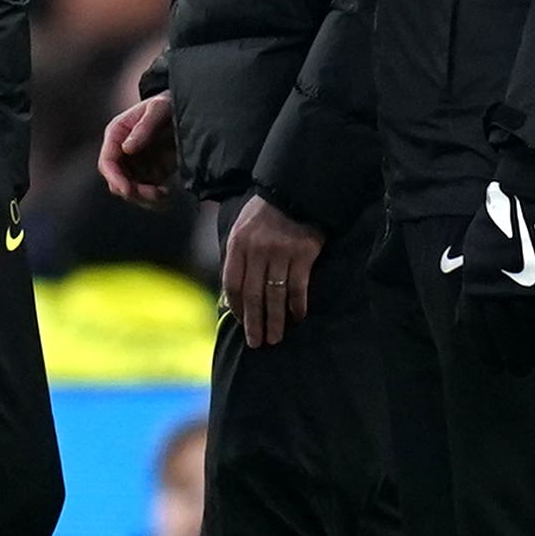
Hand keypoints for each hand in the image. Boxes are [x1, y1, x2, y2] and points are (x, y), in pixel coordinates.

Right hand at [98, 92, 177, 208]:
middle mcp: (122, 151)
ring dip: (144, 199)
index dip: (114, 178)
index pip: (107, 162)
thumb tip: (127, 149)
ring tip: (164, 195)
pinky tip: (166, 195)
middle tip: (155, 194)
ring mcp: (136, 164)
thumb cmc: (169, 103)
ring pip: (130, 191)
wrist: (185, 109)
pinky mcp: (152, 173)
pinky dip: (154, 200)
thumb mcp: (159, 108)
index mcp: (117, 133)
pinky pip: (146, 193)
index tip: (128, 190)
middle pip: (117, 182)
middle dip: (133, 192)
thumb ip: (144, 127)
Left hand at [222, 196, 324, 345]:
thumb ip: (237, 258)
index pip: (232, 284)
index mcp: (237, 244)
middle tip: (257, 343)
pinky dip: (297, 305)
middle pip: (252, 295)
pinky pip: (298, 287)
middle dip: (254, 323)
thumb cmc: (265, 215)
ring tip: (275, 338)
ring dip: (275, 321)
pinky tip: (297, 317)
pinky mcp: (303, 254)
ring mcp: (280, 252)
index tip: (240, 323)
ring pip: (275, 296)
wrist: (295, 192)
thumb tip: (231, 294)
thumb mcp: (241, 229)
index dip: (236, 307)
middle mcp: (257, 250)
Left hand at [443, 171, 534, 372]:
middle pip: (504, 335)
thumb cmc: (492, 227)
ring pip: (528, 329)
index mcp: (474, 283)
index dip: (485, 352)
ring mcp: (523, 284)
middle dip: (510, 358)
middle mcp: (496, 288)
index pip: (478, 329)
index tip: (493, 367)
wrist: (521, 200)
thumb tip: (465, 322)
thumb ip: (472, 289)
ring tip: (533, 361)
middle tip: (517, 372)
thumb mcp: (471, 257)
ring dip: (531, 349)